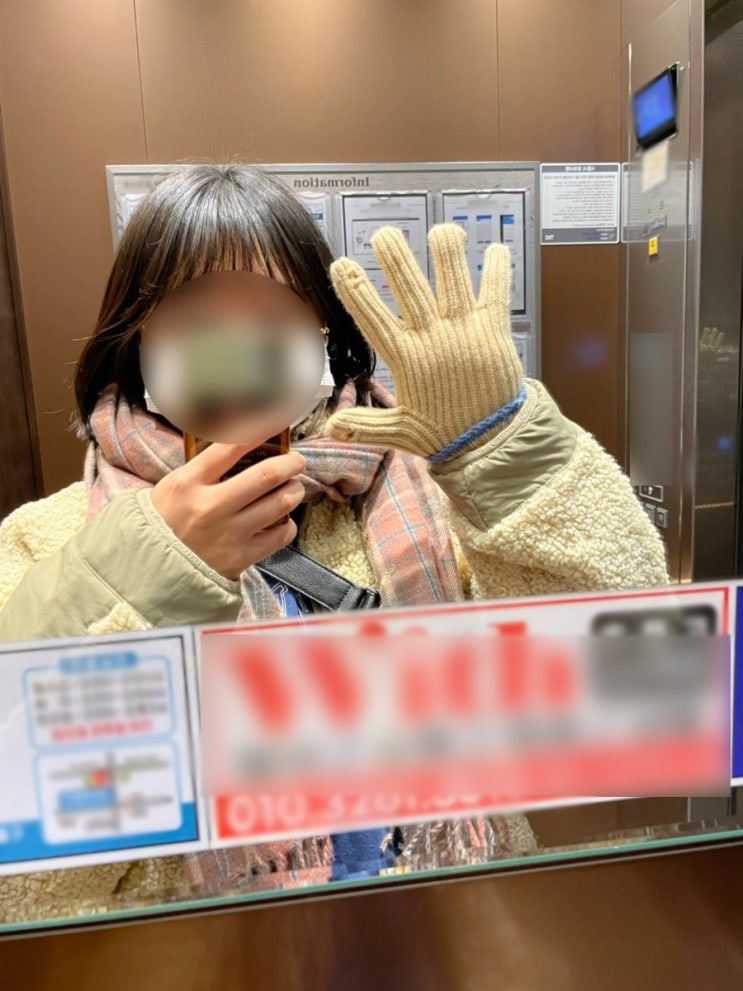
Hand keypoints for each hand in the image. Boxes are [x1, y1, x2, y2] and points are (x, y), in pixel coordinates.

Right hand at [151, 443, 305, 579]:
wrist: (152, 569)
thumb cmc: (167, 520)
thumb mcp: (177, 484)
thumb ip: (207, 464)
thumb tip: (244, 438)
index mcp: (189, 483)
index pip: (232, 447)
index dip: (260, 430)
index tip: (276, 423)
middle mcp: (210, 507)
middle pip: (266, 475)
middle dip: (291, 463)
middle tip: (297, 461)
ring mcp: (228, 534)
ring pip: (280, 504)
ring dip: (294, 491)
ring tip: (293, 487)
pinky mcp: (240, 558)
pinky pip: (280, 536)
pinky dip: (287, 524)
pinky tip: (282, 520)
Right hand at [327, 224, 522, 457]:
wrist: (492, 441)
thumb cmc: (443, 433)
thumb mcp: (401, 431)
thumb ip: (364, 425)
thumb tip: (329, 430)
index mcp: (408, 359)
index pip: (374, 319)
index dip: (356, 291)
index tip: (341, 265)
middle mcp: (434, 338)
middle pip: (411, 290)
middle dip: (396, 260)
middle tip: (384, 234)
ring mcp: (465, 331)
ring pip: (454, 282)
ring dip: (447, 254)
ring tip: (443, 230)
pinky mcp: (494, 332)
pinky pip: (497, 294)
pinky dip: (498, 271)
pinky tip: (498, 248)